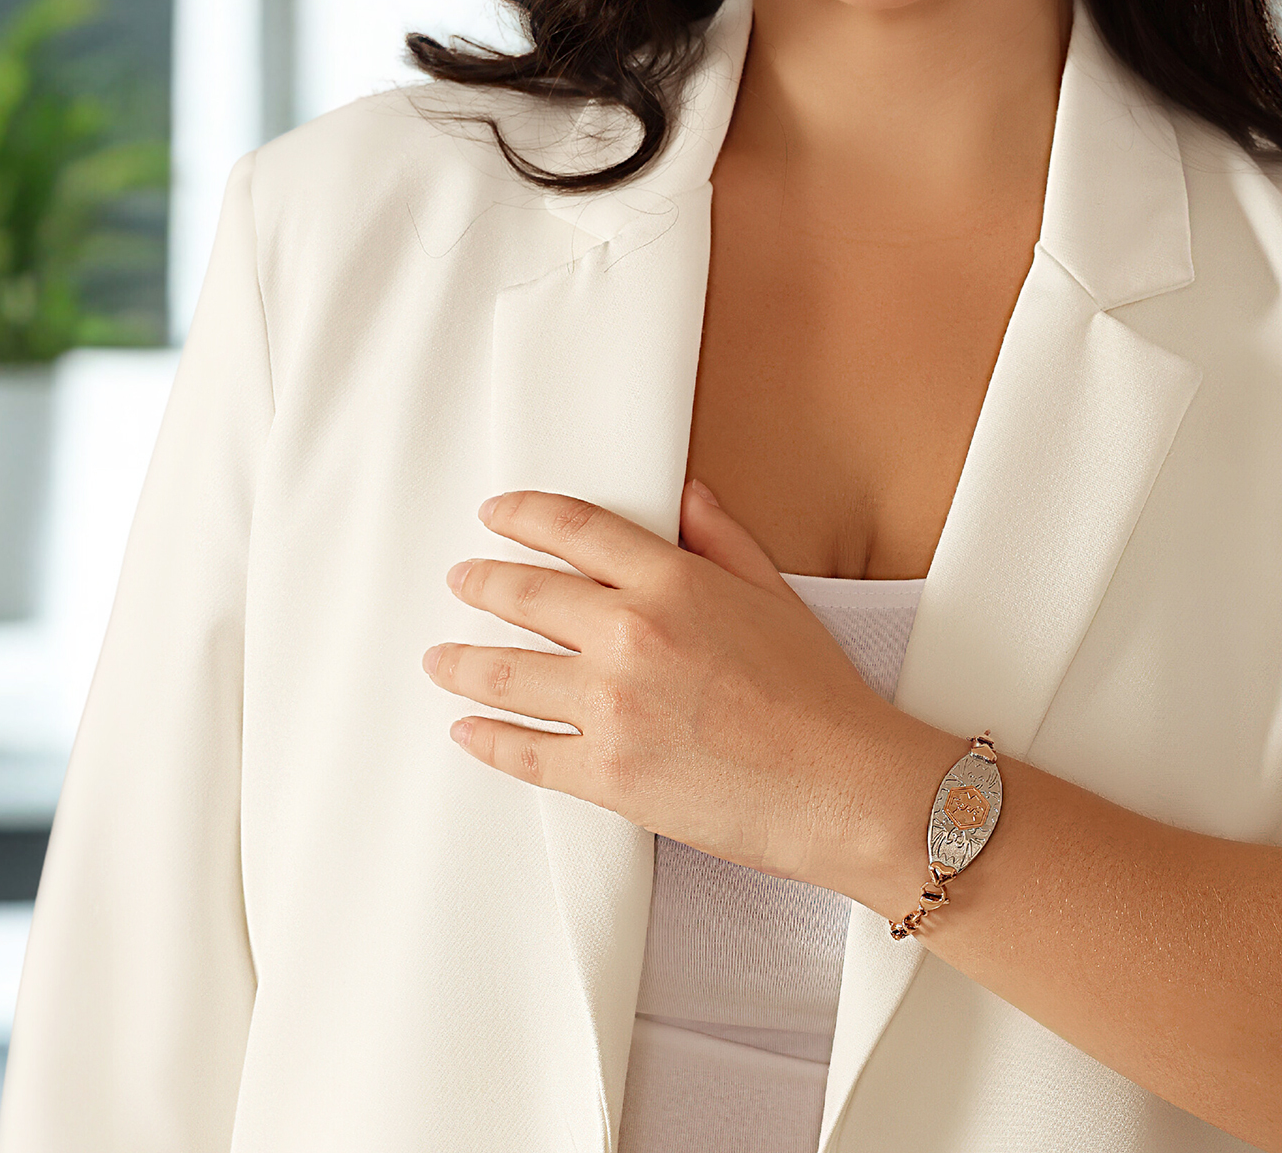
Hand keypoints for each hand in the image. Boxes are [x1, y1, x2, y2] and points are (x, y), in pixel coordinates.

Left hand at [423, 481, 914, 889]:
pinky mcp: (605, 776)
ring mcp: (611, 707)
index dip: (524, 516)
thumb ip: (721, 539)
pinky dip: (486, 737)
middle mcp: (631, 634)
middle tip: (460, 578)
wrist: (840, 785)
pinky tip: (469, 729)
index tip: (496, 515)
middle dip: (481, 581)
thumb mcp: (774, 594)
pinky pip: (524, 751)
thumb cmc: (817, 692)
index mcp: (672, 582)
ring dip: (462, 661)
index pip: (575, 530)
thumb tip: (687, 496)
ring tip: (441, 658)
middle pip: (525, 594)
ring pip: (506, 672)